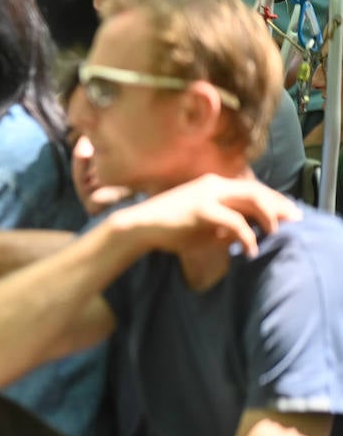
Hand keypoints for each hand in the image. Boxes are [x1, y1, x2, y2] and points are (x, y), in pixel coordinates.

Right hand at [110, 174, 300, 258]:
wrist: (140, 226)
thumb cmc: (169, 228)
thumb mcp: (203, 225)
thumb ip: (225, 225)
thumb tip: (248, 233)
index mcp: (213, 185)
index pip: (252, 187)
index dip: (274, 200)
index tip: (289, 213)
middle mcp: (214, 185)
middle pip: (257, 190)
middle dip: (279, 205)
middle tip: (296, 220)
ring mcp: (208, 195)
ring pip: (252, 199)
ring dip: (268, 217)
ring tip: (275, 233)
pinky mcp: (202, 210)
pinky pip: (235, 222)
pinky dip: (247, 237)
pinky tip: (250, 250)